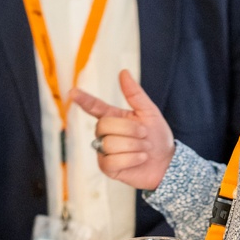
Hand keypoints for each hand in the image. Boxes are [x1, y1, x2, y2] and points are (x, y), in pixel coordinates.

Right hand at [71, 70, 174, 190]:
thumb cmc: (157, 136)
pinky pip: (112, 160)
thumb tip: (123, 72)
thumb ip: (135, 94)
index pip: (94, 106)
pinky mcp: (107, 167)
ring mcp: (104, 150)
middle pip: (104, 125)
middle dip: (130, 129)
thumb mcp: (149, 112)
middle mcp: (104, 133)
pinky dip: (132, 159)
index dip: (83, 99)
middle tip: (145, 135)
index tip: (72, 92)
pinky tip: (140, 159)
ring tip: (144, 149)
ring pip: (110, 143)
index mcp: (113, 116)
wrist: (166, 162)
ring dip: (134, 146)